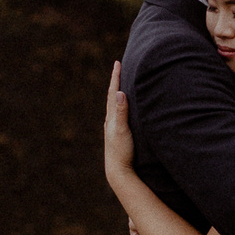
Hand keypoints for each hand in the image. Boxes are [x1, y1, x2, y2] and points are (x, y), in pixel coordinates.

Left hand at [102, 61, 135, 177]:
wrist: (118, 171)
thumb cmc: (121, 151)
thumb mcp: (122, 130)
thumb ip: (121, 112)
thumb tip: (120, 92)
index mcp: (111, 117)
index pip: (113, 93)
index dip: (116, 77)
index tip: (118, 62)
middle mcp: (111, 120)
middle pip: (113, 96)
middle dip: (116, 81)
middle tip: (119, 67)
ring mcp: (114, 128)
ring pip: (115, 105)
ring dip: (118, 93)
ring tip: (122, 83)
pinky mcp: (119, 134)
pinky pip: (118, 114)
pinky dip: (121, 105)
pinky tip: (123, 109)